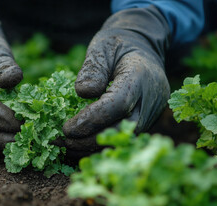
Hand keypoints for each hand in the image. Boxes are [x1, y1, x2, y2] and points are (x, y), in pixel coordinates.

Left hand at [63, 6, 170, 152]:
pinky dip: (103, 145)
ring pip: (124, 138)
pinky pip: (124, 137)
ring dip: (95, 147)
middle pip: (122, 128)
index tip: (67, 128)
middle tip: (65, 142)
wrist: (144, 49)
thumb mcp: (103, 46)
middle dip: (91, 140)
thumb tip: (83, 92)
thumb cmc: (119, 46)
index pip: (117, 104)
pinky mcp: (147, 122)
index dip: (91, 119)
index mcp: (139, 75)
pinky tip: (82, 146)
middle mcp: (150, 99)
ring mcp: (151, 113)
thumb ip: (93, 68)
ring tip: (69, 147)